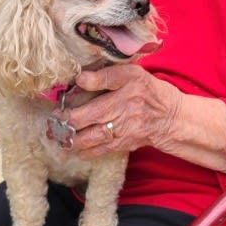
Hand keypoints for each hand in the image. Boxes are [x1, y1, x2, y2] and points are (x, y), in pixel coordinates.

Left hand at [66, 65, 182, 160]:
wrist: (171, 117)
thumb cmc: (150, 91)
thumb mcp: (133, 74)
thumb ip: (106, 75)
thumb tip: (80, 78)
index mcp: (120, 93)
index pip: (89, 96)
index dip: (70, 102)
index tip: (59, 104)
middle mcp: (118, 114)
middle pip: (82, 121)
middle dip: (64, 122)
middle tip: (54, 121)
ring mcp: (120, 132)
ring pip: (88, 139)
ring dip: (70, 139)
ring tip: (59, 136)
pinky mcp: (122, 145)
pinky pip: (99, 152)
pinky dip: (84, 152)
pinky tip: (75, 149)